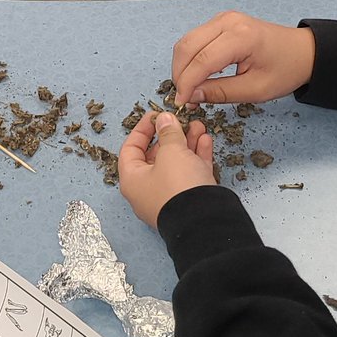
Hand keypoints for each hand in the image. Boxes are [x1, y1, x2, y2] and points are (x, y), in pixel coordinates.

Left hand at [118, 111, 214, 228]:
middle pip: (156, 155)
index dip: (142, 129)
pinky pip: (191, 173)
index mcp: (133, 180)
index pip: (130, 149)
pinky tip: (205, 140)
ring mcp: (170, 195)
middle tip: (180, 120)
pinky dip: (197, 156)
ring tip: (198, 126)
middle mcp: (148, 190)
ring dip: (187, 142)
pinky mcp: (189, 200)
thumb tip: (165, 119)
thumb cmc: (178, 187)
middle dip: (170, 135)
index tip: (155, 115)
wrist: (205, 221)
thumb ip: (167, 132)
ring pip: (177, 163)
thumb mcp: (170, 152)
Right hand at [173, 12, 315, 106]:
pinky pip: (196, 39)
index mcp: (241, 37)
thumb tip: (191, 96)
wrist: (303, 51)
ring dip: (183, 66)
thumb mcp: (255, 90)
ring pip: (187, 41)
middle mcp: (228, 21)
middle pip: (187, 46)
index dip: (186, 83)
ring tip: (190, 90)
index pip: (201, 60)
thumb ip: (221, 92)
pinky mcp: (221, 22)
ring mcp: (223, 18)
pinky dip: (190, 58)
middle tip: (184, 99)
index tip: (181, 103)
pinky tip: (198, 76)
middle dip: (180, 74)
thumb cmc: (285, 70)